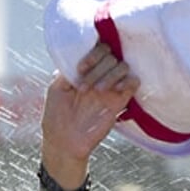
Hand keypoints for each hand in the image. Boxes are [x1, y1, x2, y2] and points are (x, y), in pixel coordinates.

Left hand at [40, 44, 142, 181]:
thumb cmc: (56, 116)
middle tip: (83, 88)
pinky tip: (114, 91)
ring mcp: (110, 87)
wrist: (64, 142)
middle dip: (98, 67)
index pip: (97, 48)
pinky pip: (133, 82)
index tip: (81, 68)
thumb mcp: (56, 88)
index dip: (92, 54)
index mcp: (85, 69)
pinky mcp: (120, 100)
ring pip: (123, 66)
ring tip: (96, 92)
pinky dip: (127, 81)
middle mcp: (99, 75)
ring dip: (110, 75)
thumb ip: (68, 70)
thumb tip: (79, 53)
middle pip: (111, 54)